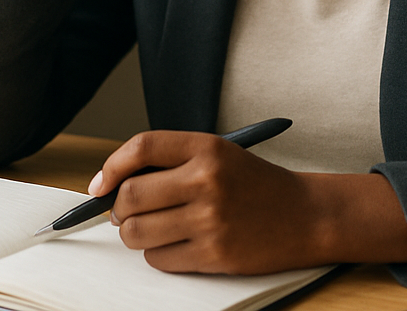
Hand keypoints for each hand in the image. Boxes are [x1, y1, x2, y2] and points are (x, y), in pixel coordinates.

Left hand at [91, 130, 406, 273]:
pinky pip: (160, 259)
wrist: (306, 215)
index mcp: (206, 147)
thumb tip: (113, 186)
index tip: (100, 185)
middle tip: (124, 212)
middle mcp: (207, 180)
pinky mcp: (215, 254)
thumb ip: (170, 162)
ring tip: (151, 229)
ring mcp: (211, 219)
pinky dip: (159, 255)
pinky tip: (178, 244)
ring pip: (137, 232)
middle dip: (118, 209)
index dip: (111, 167)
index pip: (141, 147)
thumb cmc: (255, 184)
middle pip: (130, 196)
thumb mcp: (217, 154)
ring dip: (134, 235)